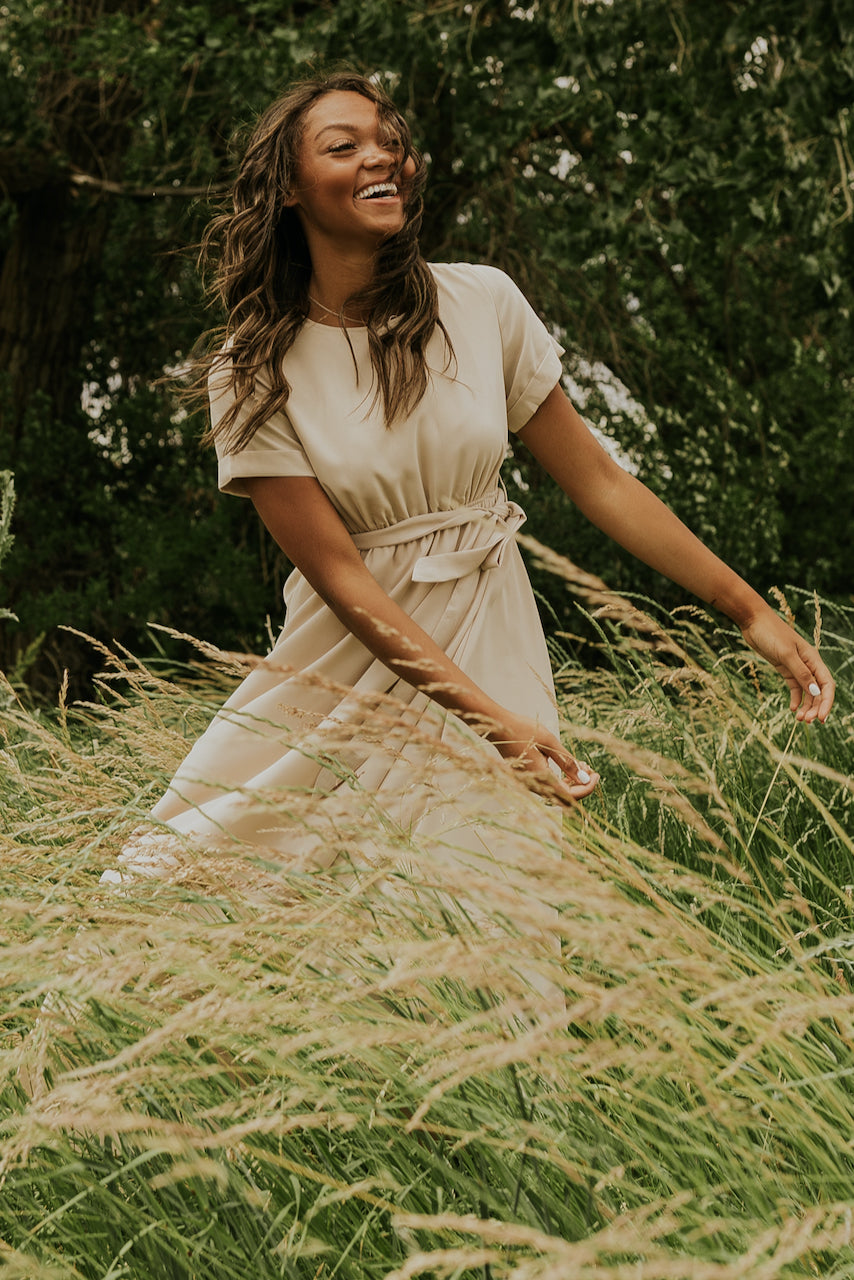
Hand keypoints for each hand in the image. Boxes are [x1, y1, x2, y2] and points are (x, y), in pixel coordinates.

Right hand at [485, 711, 598, 804]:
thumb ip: (567, 763)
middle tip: (590, 769)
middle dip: (581, 785)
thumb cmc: (523, 730)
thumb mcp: (550, 743)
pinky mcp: (527, 777)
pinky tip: (566, 764)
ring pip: (556, 792)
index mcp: (542, 779)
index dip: (587, 788)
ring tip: (580, 764)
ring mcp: (529, 783)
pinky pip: (548, 785)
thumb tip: (585, 778)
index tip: (597, 774)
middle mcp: (535, 786)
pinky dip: (560, 778)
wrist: (498, 726)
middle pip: (565, 797)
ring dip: (571, 781)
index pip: (571, 796)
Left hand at [740, 608, 834, 722]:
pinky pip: (795, 687)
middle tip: (805, 722)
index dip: (826, 702)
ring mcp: (796, 667)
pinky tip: (792, 708)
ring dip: (806, 705)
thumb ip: (801, 673)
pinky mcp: (784, 668)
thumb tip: (815, 692)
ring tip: (798, 719)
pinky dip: (796, 698)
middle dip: (815, 707)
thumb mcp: (786, 654)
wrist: (754, 621)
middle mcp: (808, 664)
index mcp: (813, 659)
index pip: (827, 685)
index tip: (821, 718)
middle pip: (818, 691)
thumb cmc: (771, 634)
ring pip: (807, 691)